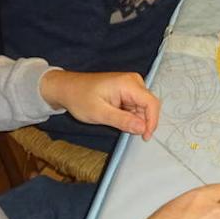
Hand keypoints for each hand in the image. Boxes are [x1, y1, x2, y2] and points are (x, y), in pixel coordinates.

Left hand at [39, 71, 159, 139]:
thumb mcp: (100, 113)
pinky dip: (130, 116)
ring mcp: (131, 85)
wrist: (67, 88)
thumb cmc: (80, 98)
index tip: (145, 137)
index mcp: (128, 84)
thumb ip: (123, 121)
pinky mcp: (127, 90)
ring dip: (134, 119)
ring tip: (114, 121)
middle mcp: (133, 81)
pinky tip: (115, 117)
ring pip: (143, 107)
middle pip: (148, 105)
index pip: (151, 103)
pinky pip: (136, 106)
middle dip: (141, 121)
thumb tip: (142, 128)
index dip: (152, 121)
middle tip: (125, 131)